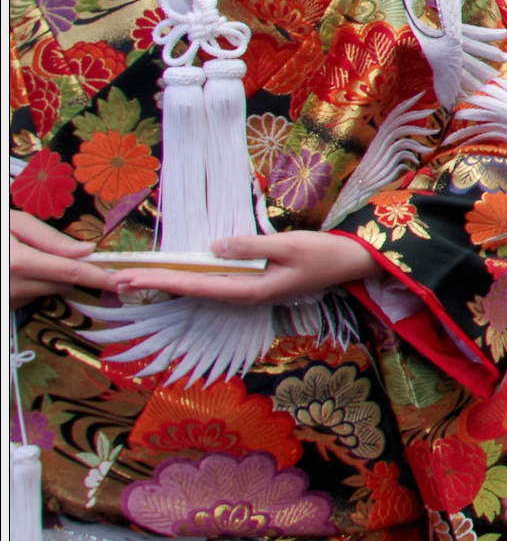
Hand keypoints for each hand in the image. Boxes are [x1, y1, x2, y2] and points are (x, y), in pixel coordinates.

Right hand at [8, 210, 111, 304]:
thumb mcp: (16, 223)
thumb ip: (50, 238)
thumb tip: (87, 250)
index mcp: (20, 262)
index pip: (71, 272)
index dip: (99, 277)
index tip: (122, 281)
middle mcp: (15, 287)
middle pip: (63, 283)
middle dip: (70, 269)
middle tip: (59, 253)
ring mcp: (10, 300)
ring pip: (50, 291)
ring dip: (51, 277)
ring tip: (27, 257)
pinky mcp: (8, 306)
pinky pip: (32, 296)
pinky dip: (34, 284)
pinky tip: (19, 271)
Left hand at [107, 231, 381, 302]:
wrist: (352, 263)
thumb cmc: (323, 253)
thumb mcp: (288, 245)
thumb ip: (249, 247)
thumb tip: (213, 247)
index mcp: (251, 290)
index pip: (198, 285)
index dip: (164, 281)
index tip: (135, 278)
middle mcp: (245, 294)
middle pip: (194, 290)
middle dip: (158, 284)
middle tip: (120, 279)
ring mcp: (251, 290)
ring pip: (203, 286)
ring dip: (172, 281)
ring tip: (140, 277)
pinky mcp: (256, 282)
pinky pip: (217, 281)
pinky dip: (194, 276)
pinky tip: (181, 272)